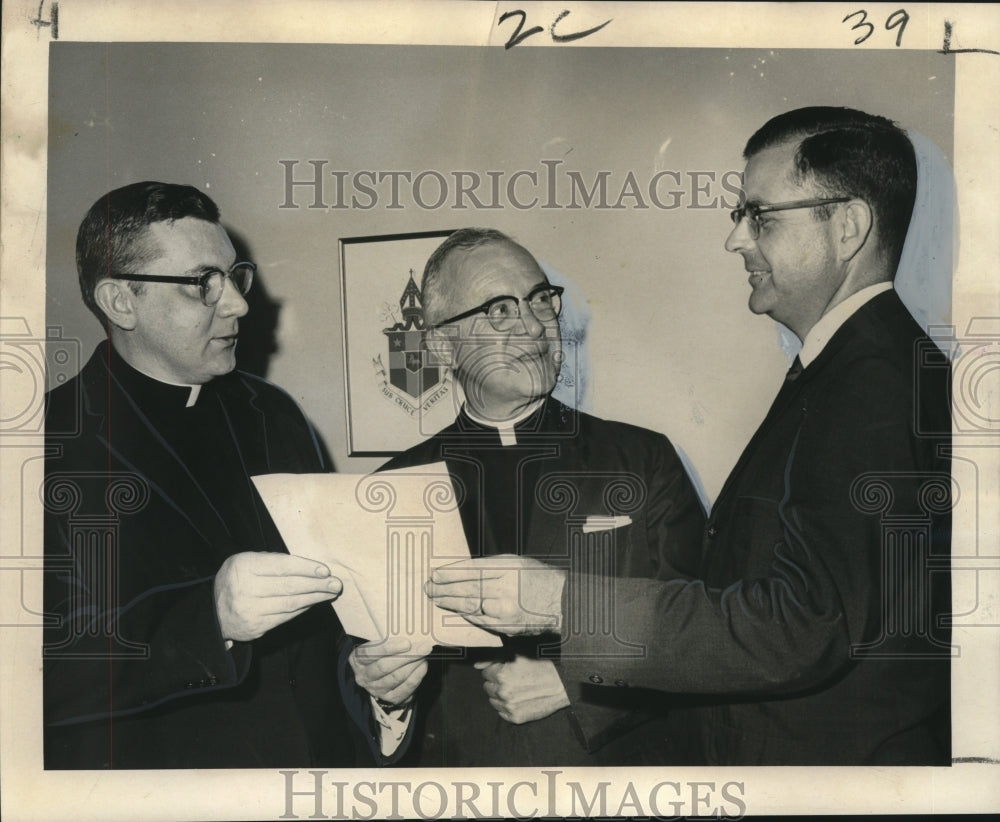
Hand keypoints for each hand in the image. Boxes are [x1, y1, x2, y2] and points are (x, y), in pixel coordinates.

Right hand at [214, 551, 341, 641]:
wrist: (212, 612)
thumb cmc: (237, 579)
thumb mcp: (247, 561)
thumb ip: (273, 562)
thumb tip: (310, 568)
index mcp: (243, 567)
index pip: (282, 567)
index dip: (306, 569)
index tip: (325, 571)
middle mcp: (245, 589)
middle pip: (290, 587)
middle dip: (317, 585)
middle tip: (336, 584)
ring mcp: (250, 611)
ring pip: (291, 604)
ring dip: (315, 598)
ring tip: (330, 593)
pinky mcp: (255, 628)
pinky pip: (285, 617)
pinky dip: (302, 609)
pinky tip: (313, 602)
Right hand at [349, 636, 430, 705]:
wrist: (374, 677)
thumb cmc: (377, 655)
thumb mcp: (375, 645)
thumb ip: (386, 641)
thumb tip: (409, 636)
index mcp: (357, 660)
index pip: (370, 653)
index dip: (388, 648)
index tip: (406, 643)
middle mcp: (365, 676)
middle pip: (385, 666)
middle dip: (407, 656)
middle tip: (423, 647)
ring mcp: (376, 689)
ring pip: (397, 677)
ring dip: (414, 665)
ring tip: (424, 654)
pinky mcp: (390, 698)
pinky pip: (406, 688)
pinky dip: (417, 676)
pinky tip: (423, 666)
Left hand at [426, 555, 565, 635]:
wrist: (562, 602)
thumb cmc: (539, 579)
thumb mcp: (517, 563)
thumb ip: (491, 566)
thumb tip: (462, 571)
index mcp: (508, 567)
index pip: (471, 569)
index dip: (450, 572)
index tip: (436, 573)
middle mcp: (506, 588)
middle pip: (467, 588)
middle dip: (444, 588)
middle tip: (429, 587)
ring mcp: (506, 609)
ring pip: (470, 606)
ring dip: (450, 603)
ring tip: (437, 599)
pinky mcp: (507, 626)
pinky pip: (480, 621)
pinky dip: (466, 616)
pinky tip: (457, 611)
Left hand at [475, 655, 569, 724]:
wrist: (561, 685)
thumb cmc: (541, 667)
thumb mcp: (517, 656)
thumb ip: (493, 659)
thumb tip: (476, 666)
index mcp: (501, 674)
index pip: (485, 673)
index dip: (495, 670)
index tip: (506, 671)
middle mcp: (503, 692)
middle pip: (487, 687)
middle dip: (496, 683)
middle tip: (512, 680)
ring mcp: (508, 707)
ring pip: (493, 701)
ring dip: (500, 695)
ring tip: (516, 690)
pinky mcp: (515, 718)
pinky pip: (501, 713)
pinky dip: (506, 707)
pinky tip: (518, 700)